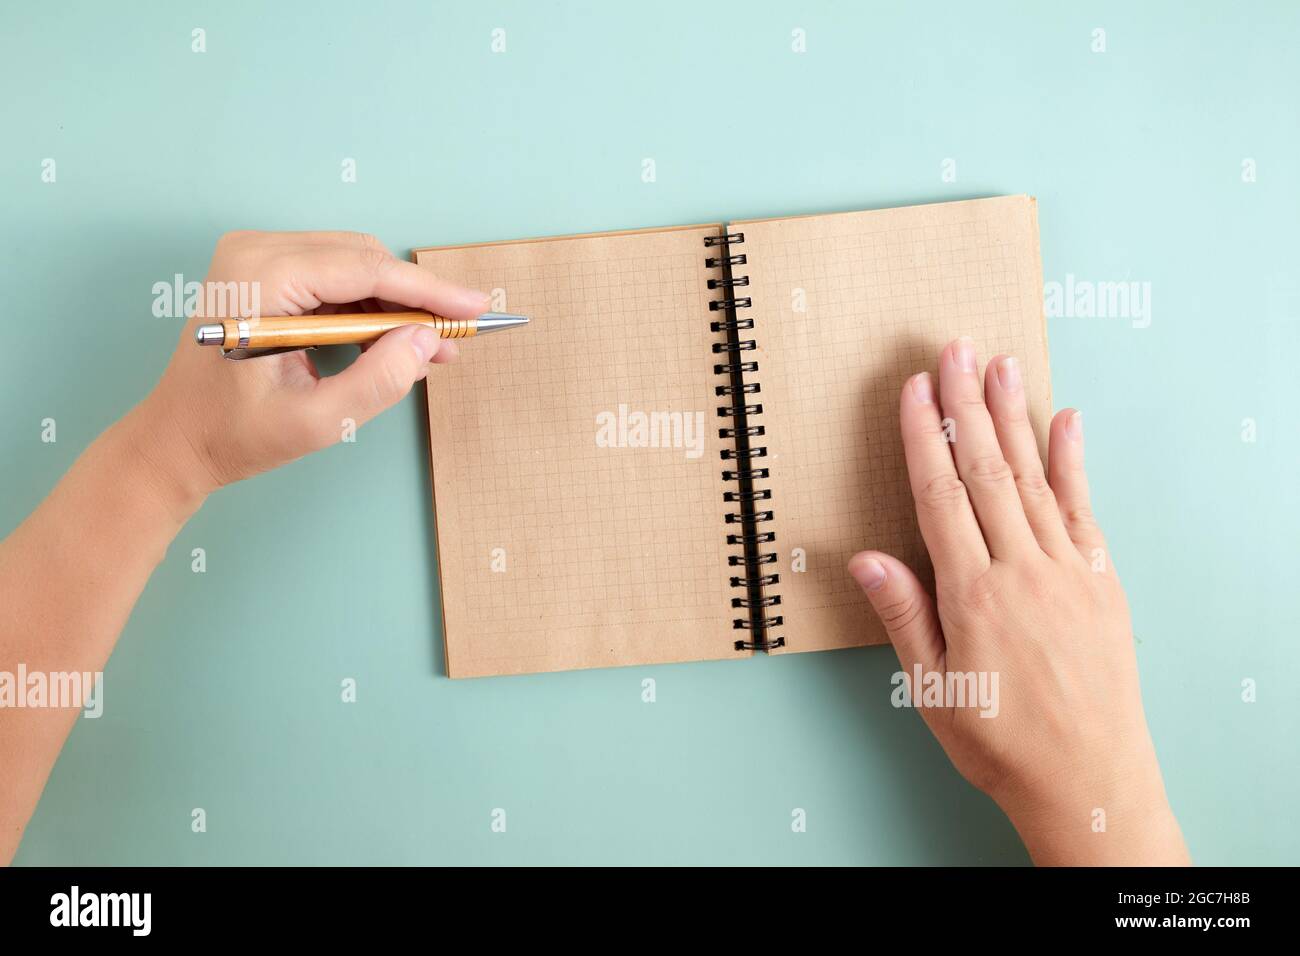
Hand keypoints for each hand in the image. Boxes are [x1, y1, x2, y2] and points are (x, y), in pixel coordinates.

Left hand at [128, 231, 487, 510]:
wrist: (177, 438)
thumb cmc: (234, 435)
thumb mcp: (316, 421)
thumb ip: (378, 381)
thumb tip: (428, 341)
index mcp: (259, 279)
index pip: (364, 269)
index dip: (427, 290)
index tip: (474, 307)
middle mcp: (255, 251)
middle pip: (363, 258)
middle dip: (416, 296)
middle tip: (460, 335)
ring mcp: (257, 255)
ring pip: (355, 262)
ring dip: (397, 301)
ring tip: (434, 344)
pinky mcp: (264, 269)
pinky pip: (335, 274)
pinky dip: (371, 303)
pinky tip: (398, 336)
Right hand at [848, 338, 1188, 864]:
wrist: (1087, 780)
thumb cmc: (1000, 741)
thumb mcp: (932, 689)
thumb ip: (904, 617)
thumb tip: (867, 559)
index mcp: (973, 594)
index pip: (941, 496)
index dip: (926, 437)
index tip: (915, 390)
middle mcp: (1022, 569)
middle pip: (987, 470)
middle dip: (967, 404)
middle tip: (955, 349)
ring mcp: (1068, 571)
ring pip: (1034, 477)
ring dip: (1014, 417)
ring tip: (1001, 365)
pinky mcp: (1101, 582)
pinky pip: (1084, 509)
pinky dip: (1074, 462)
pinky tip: (1067, 422)